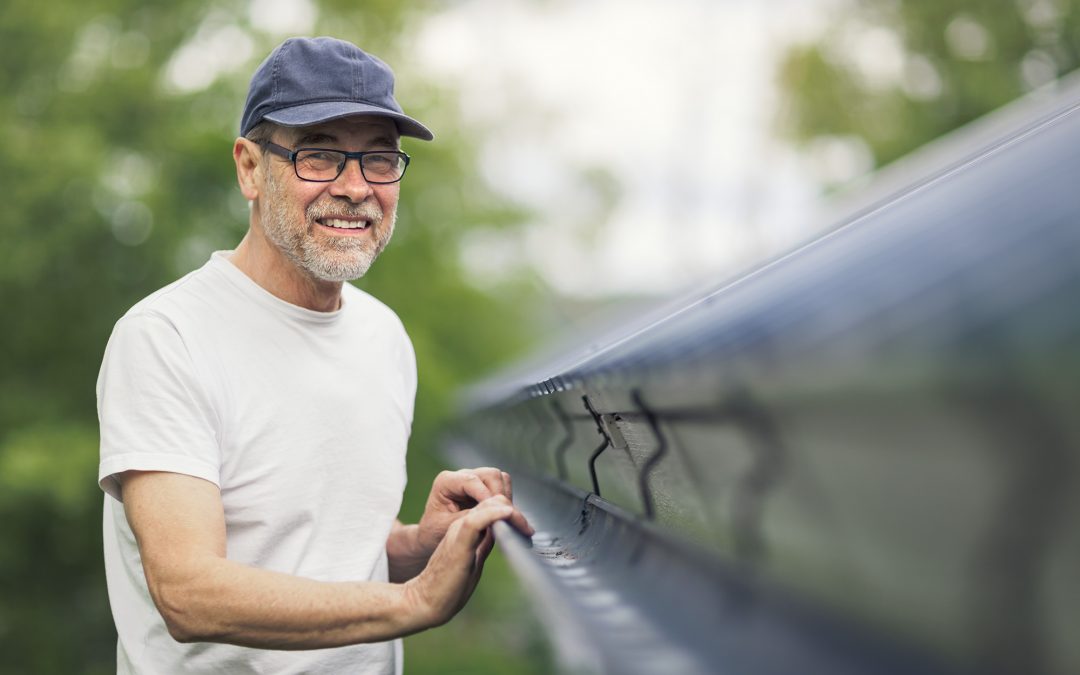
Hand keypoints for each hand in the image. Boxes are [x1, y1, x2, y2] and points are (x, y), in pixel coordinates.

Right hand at [403, 496, 514, 626]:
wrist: (424, 602)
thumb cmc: (448, 586)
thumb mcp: (473, 560)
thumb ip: (484, 544)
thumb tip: (504, 535)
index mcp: (466, 529)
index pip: (492, 506)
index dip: (512, 512)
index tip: (526, 528)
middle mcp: (462, 526)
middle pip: (492, 501)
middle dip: (515, 510)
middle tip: (528, 529)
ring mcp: (459, 532)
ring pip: (485, 505)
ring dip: (508, 509)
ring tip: (523, 522)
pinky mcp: (458, 544)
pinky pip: (475, 522)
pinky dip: (493, 514)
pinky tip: (507, 513)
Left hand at [415, 468, 532, 554]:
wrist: (433, 537)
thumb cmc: (434, 532)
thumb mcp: (447, 527)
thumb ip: (468, 519)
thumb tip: (491, 514)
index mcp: (446, 482)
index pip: (471, 481)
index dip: (486, 496)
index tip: (496, 513)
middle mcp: (461, 476)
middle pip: (490, 475)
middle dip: (499, 495)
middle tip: (502, 516)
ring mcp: (474, 480)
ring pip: (500, 478)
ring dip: (504, 496)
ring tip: (502, 517)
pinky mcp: (484, 487)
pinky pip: (503, 486)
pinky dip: (506, 498)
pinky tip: (501, 515)